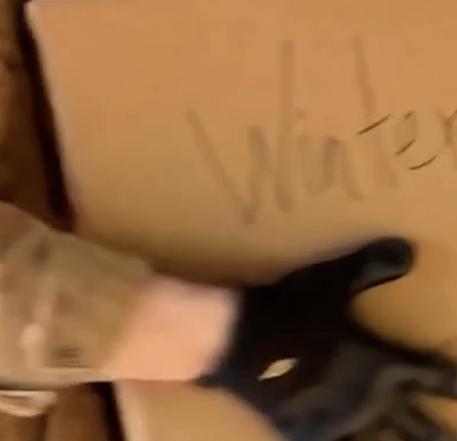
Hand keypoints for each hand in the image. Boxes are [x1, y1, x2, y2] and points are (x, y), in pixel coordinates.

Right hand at [199, 238, 456, 440]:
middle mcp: (370, 400)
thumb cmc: (288, 309)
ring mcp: (342, 423)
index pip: (431, 376)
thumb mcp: (328, 281)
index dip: (451, 380)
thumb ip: (367, 267)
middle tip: (454, 436)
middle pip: (420, 427)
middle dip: (439, 432)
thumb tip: (408, 250)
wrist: (236, 343)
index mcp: (380, 363)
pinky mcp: (310, 434)